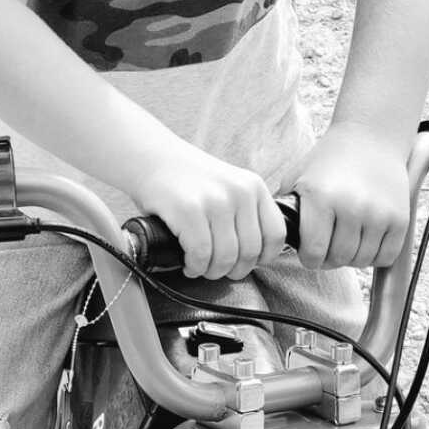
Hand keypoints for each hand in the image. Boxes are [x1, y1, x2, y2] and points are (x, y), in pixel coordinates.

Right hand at [130, 144, 286, 280]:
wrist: (152, 157)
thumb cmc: (188, 179)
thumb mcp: (229, 186)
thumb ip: (245, 212)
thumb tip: (255, 255)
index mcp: (253, 186)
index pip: (276, 235)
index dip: (263, 257)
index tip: (246, 262)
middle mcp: (239, 192)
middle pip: (250, 252)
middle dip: (233, 270)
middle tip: (218, 269)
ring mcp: (215, 201)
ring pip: (226, 258)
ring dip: (212, 272)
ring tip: (200, 267)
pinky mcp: (189, 211)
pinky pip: (201, 255)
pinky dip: (194, 267)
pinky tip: (188, 263)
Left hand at [294, 123, 409, 268]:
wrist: (370, 137)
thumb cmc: (329, 160)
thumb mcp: (298, 176)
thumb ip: (284, 208)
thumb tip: (270, 236)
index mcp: (320, 197)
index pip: (313, 252)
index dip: (309, 258)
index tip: (310, 253)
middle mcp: (350, 206)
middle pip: (338, 259)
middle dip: (330, 258)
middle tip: (328, 247)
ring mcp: (378, 214)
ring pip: (362, 260)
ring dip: (352, 256)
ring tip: (346, 239)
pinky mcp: (400, 219)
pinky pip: (385, 257)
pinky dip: (375, 254)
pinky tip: (366, 238)